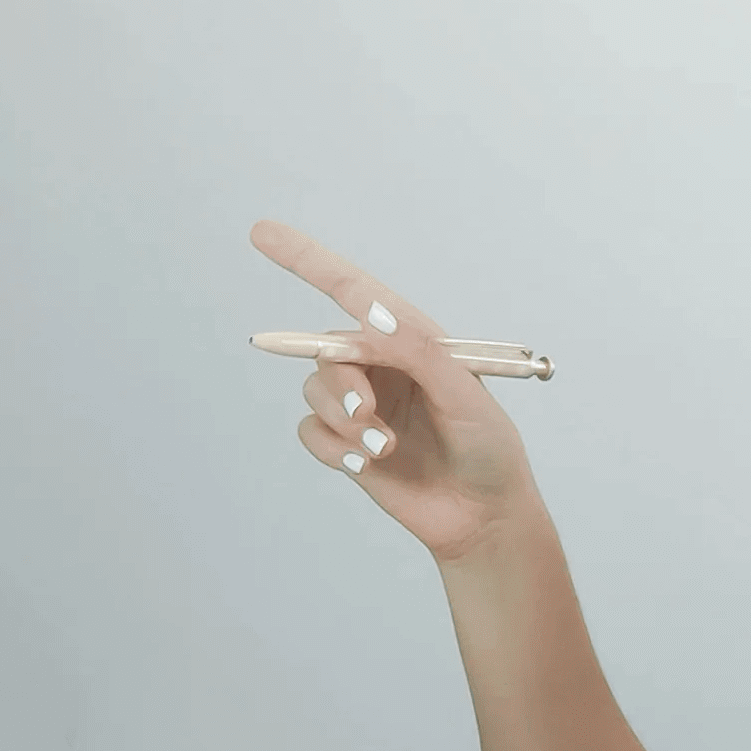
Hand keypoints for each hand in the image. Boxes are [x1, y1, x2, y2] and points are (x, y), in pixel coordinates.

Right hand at [251, 220, 541, 565]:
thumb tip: (374, 315)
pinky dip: (333, 447)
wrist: (484, 519)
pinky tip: (368, 464)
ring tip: (382, 447)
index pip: (353, 292)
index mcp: (413, 340)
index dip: (307, 259)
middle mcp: (383, 365)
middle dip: (340, 381)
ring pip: (315, 390)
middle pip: (326, 349)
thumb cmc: (489, 451)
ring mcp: (363, 404)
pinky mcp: (348, 443)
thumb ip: (420, 352)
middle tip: (367, 414)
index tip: (261, 231)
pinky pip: (311, 432)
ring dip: (341, 419)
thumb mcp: (465, 395)